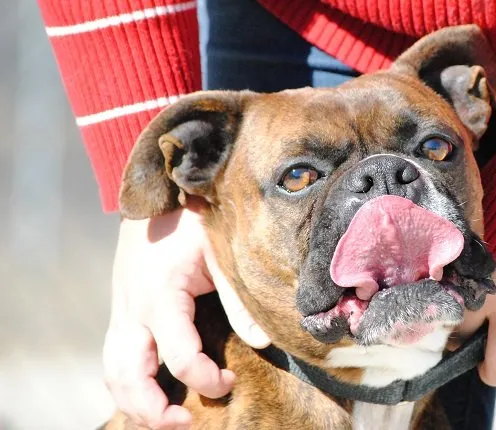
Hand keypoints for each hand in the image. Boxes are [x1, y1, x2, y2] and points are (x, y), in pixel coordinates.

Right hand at [104, 206, 270, 428]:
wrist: (153, 197)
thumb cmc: (191, 221)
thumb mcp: (219, 253)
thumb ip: (238, 298)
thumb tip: (262, 342)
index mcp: (161, 295)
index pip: (179, 357)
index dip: (206, 379)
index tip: (228, 381)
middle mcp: (133, 310)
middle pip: (129, 376)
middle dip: (153, 411)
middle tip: (185, 425)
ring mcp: (122, 313)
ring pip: (113, 373)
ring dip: (134, 404)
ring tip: (165, 421)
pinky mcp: (121, 314)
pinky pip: (113, 360)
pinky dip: (126, 386)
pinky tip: (148, 398)